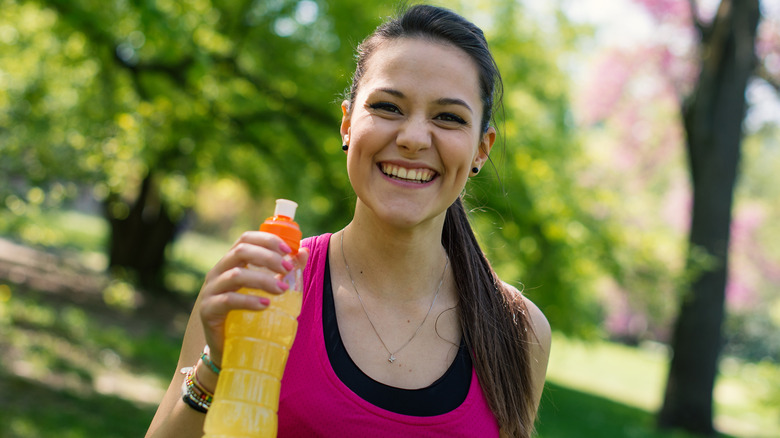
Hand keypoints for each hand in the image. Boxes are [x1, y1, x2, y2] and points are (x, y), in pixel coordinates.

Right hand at [197, 231, 308, 365]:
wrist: (227, 347)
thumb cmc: (248, 313)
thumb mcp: (267, 288)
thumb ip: (284, 270)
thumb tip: (303, 251)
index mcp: (231, 262)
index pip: (245, 239)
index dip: (267, 240)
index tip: (288, 250)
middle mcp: (218, 272)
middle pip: (241, 252)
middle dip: (267, 257)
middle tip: (288, 269)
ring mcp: (210, 290)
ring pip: (235, 275)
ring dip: (262, 279)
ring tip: (282, 290)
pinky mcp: (208, 310)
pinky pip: (227, 300)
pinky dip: (248, 301)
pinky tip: (265, 305)